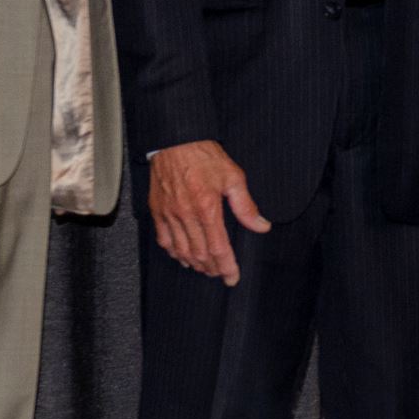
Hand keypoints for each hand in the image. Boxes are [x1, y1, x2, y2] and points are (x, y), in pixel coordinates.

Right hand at [148, 140, 270, 284]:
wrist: (176, 140)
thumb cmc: (204, 155)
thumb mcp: (233, 177)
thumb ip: (246, 206)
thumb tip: (261, 226)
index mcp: (207, 208)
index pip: (219, 248)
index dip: (227, 267)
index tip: (232, 278)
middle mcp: (186, 215)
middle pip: (200, 254)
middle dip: (212, 269)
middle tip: (221, 273)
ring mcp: (169, 214)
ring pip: (181, 251)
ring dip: (195, 264)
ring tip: (206, 269)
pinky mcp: (157, 211)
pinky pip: (164, 240)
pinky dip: (175, 253)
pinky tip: (183, 257)